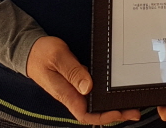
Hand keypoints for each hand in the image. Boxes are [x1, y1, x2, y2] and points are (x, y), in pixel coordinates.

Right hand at [25, 36, 141, 124]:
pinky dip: (105, 92)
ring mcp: (74, 89)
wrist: (30, 49)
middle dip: (115, 113)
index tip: (120, 112)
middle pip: (95, 111)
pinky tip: (116, 87)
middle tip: (135, 109)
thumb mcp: (58, 57)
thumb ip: (73, 71)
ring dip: (112, 103)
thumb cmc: (42, 53)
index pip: (86, 114)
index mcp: (65, 93)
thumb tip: (88, 87)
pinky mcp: (75, 82)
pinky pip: (92, 92)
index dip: (103, 117)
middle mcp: (71, 95)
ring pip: (95, 102)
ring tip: (131, 101)